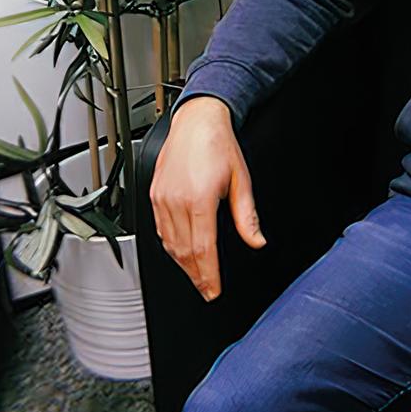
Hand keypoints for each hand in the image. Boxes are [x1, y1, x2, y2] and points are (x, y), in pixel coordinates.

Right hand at [151, 97, 266, 300]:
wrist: (197, 120)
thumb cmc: (219, 145)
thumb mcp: (241, 180)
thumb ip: (248, 216)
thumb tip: (257, 241)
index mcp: (198, 200)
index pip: (203, 250)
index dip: (208, 275)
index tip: (214, 290)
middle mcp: (175, 201)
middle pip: (183, 252)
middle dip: (196, 275)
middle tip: (206, 290)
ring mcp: (161, 198)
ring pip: (168, 243)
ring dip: (182, 264)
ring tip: (196, 276)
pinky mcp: (153, 194)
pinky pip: (159, 229)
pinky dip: (169, 246)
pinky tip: (180, 253)